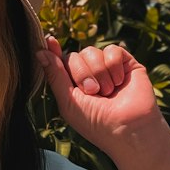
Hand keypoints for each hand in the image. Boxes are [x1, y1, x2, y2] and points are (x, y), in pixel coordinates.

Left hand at [37, 36, 163, 157]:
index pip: (59, 63)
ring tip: (108, 92)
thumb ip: (54, 76)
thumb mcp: (68, 102)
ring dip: (99, 73)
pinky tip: (120, 82)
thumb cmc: (96, 123)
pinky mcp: (126, 63)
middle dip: (82, 74)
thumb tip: (40, 51)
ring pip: (91, 51)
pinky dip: (114, 66)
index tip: (49, 40)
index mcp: (72, 86)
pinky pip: (112, 50)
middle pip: (74, 55)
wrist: (129, 129)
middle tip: (93, 92)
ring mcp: (107, 68)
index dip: (53, 52)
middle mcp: (89, 75)